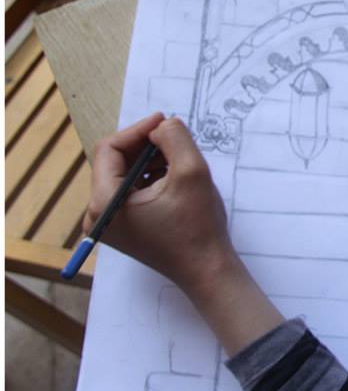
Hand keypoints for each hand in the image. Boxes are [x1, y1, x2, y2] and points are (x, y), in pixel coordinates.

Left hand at [86, 113, 234, 293]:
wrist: (206, 270)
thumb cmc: (198, 227)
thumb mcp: (192, 172)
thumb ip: (175, 138)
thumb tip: (163, 124)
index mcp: (105, 202)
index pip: (110, 149)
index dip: (138, 130)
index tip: (165, 121)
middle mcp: (98, 214)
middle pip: (115, 161)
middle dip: (145, 146)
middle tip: (174, 138)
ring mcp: (109, 223)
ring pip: (124, 174)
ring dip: (150, 161)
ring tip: (179, 160)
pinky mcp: (123, 227)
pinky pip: (131, 191)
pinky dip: (151, 178)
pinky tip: (174, 177)